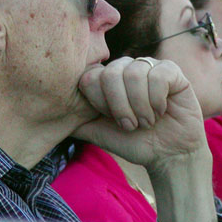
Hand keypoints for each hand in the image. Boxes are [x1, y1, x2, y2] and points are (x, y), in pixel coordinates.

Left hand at [76, 57, 207, 168]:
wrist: (168, 155)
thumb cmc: (133, 142)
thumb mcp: (98, 132)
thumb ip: (76, 120)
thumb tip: (50, 115)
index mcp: (105, 79)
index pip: (90, 76)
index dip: (100, 102)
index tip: (112, 120)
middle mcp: (124, 68)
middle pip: (110, 74)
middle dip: (120, 107)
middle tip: (131, 125)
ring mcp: (148, 66)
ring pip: (134, 74)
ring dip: (140, 107)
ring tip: (147, 121)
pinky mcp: (171, 70)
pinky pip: (158, 75)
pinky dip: (157, 99)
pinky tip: (162, 110)